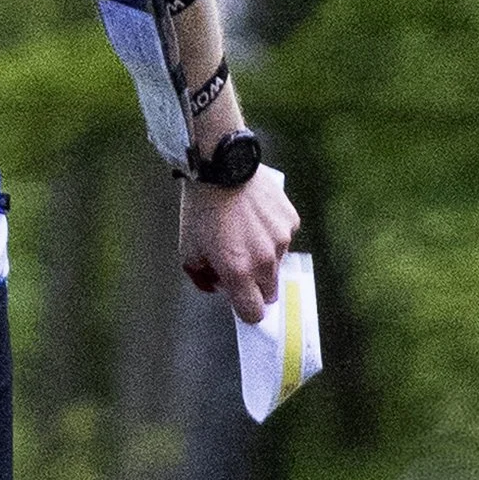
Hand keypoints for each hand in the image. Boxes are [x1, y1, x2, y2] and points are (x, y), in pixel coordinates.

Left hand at [179, 163, 300, 326]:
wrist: (221, 167)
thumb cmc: (200, 209)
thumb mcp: (188, 248)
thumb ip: (201, 277)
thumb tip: (216, 287)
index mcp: (238, 271)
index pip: (253, 313)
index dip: (247, 311)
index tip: (240, 302)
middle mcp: (264, 260)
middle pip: (269, 292)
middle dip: (256, 286)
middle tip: (240, 264)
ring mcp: (281, 240)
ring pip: (278, 263)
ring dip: (265, 257)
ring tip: (245, 231)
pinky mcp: (290, 221)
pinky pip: (285, 238)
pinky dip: (273, 233)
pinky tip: (255, 216)